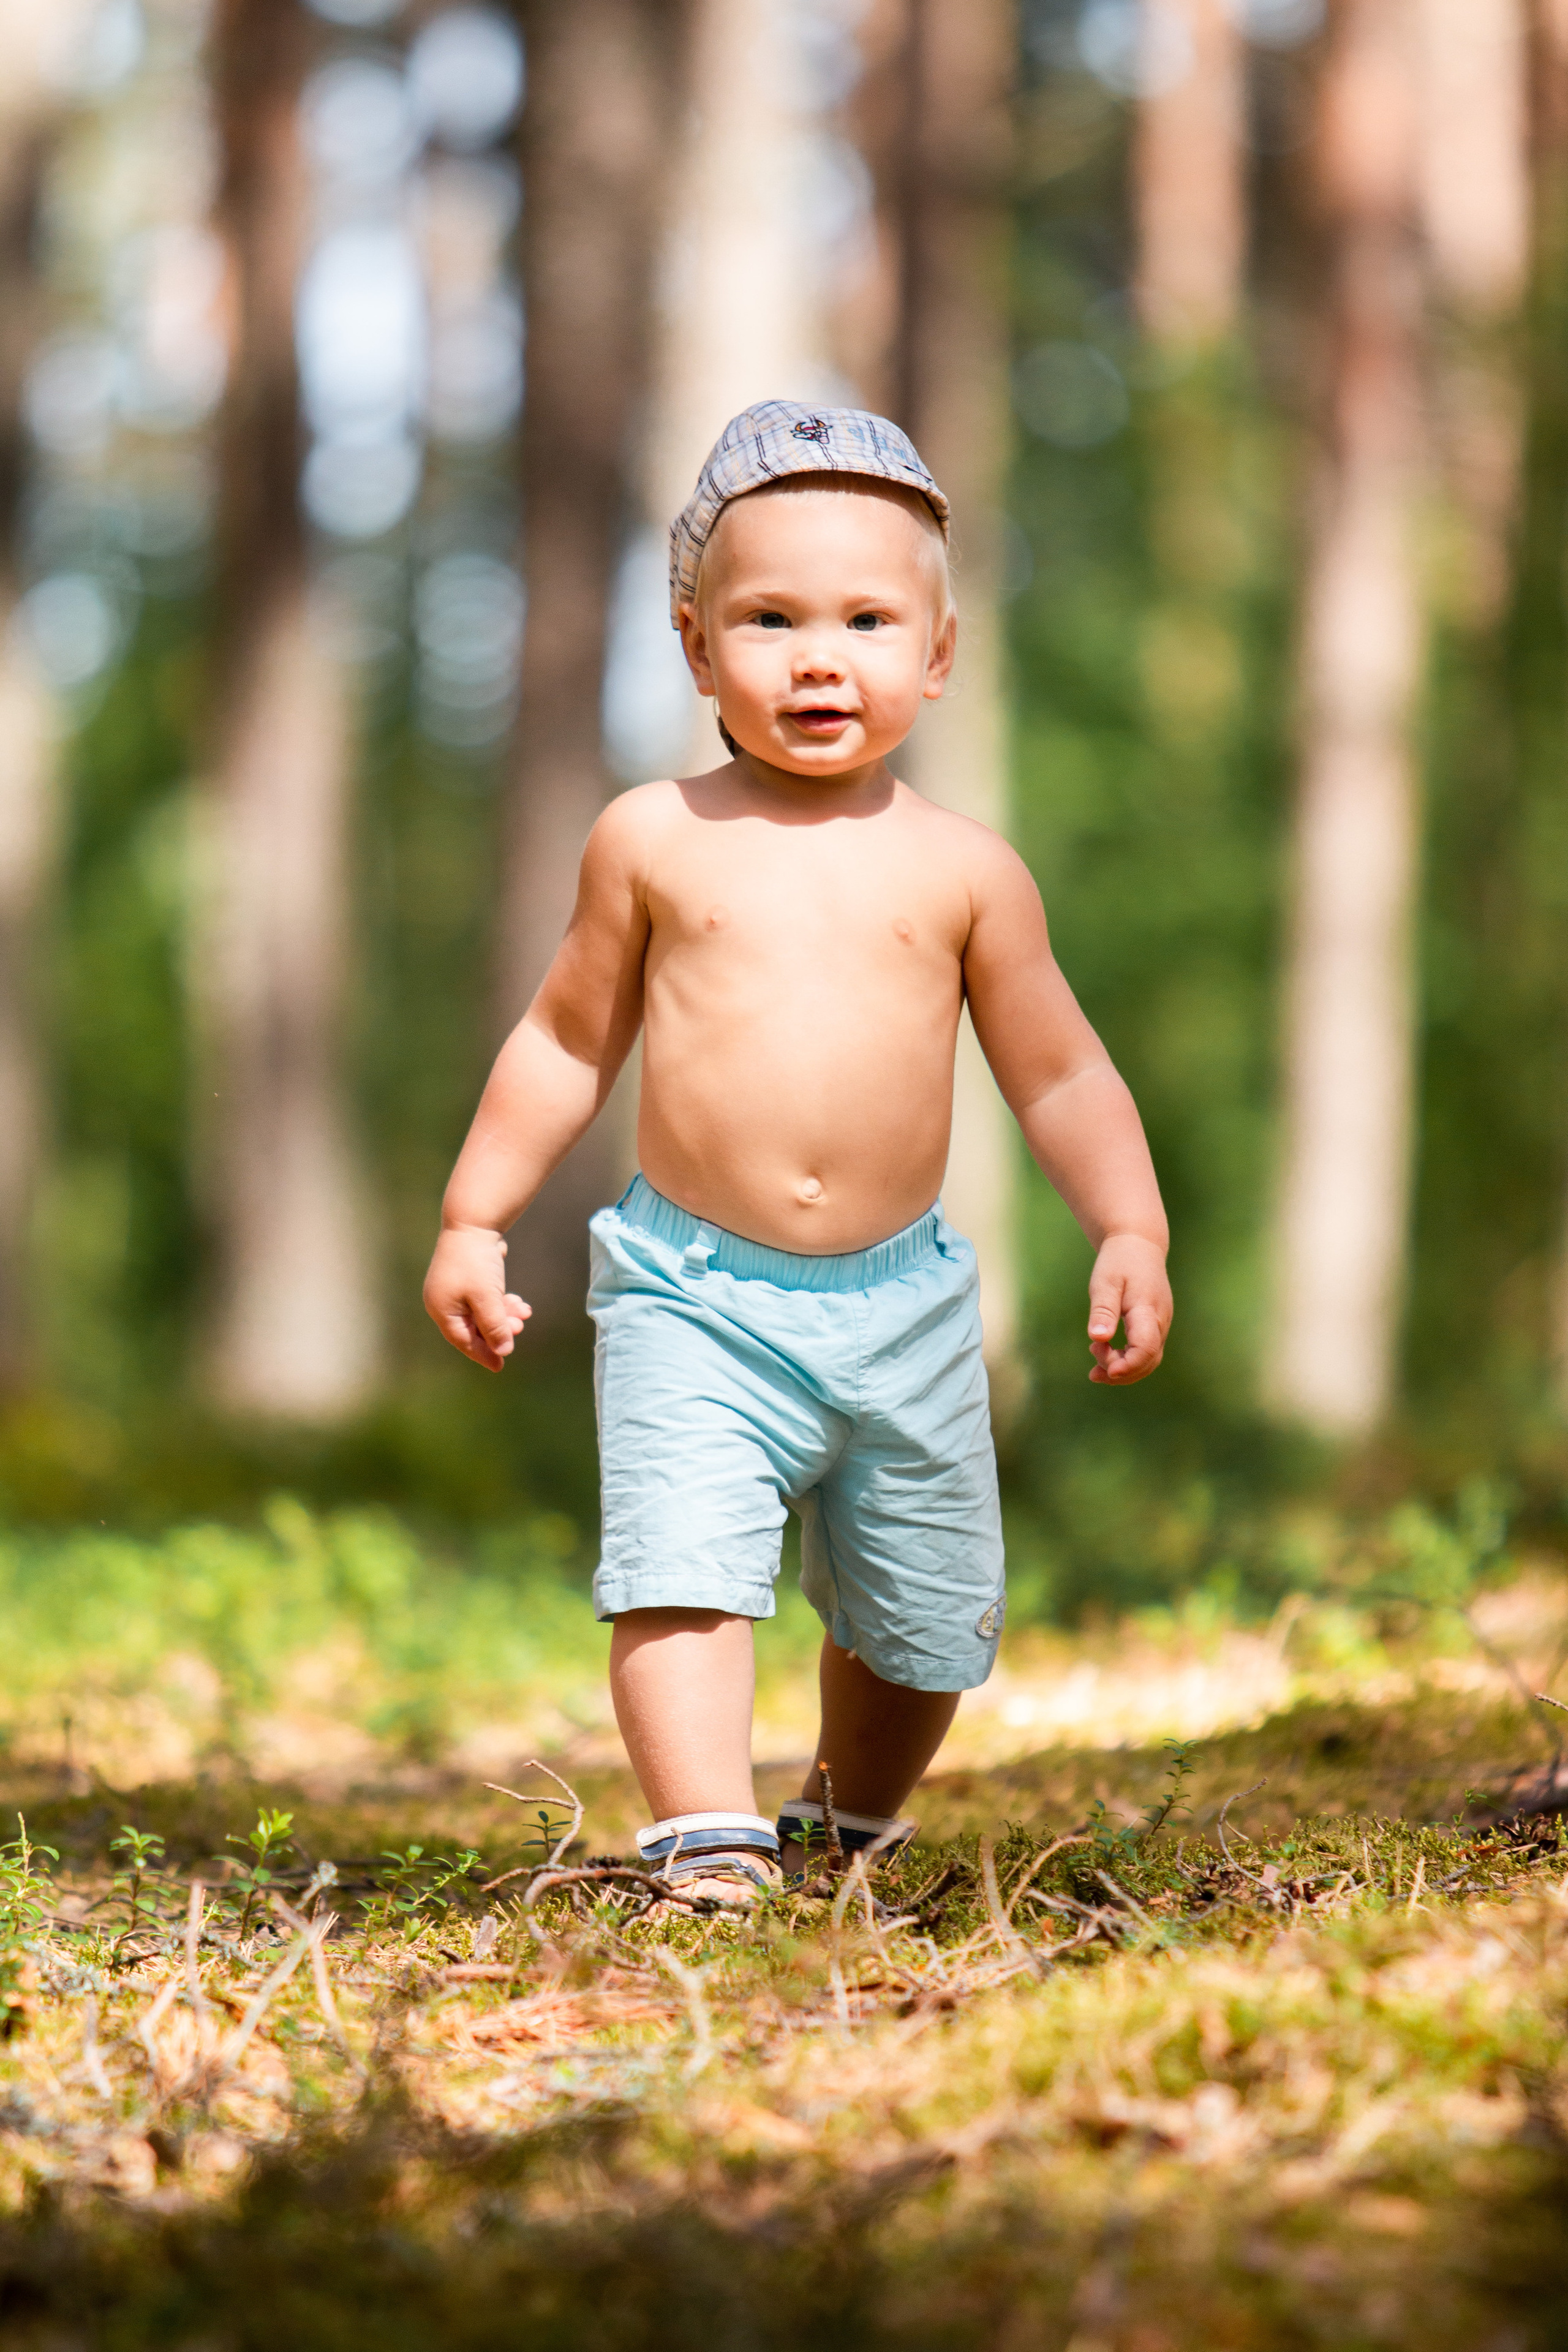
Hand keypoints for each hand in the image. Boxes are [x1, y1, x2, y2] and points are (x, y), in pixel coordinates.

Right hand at [423, 1224, 530, 1370]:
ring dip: (504, 1315)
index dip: (483, 1354)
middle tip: (520, 1328)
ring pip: (483, 1312)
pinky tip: (520, 1303)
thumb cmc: (476, 1262)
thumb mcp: (486, 1298)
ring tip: (525, 1312)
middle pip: (474, 1327)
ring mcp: (455, 1289)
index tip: (500, 1366)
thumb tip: (503, 1351)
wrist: (473, 1221)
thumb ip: (494, 1326)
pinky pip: (485, 1299)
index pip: (463, 1340)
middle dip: (499, 1329)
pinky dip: (502, 1303)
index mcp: (441, 1309)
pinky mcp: (467, 1278)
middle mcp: (444, 1301)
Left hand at [1087, 1233, 1170, 1384]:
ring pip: (1148, 1360)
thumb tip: (1098, 1338)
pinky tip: (1105, 1355)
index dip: (1128, 1365)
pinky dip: (1127, 1361)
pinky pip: (1146, 1352)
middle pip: (1148, 1360)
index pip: (1146, 1348)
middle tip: (1092, 1360)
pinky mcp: (1155, 1326)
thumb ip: (1103, 1311)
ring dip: (1123, 1370)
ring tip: (1094, 1365)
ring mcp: (1161, 1324)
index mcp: (1147, 1309)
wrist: (1138, 1244)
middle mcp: (1160, 1321)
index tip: (1106, 1371)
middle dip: (1120, 1371)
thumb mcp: (1105, 1282)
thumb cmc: (1118, 1262)